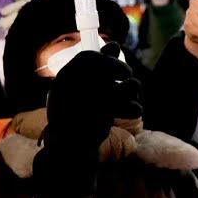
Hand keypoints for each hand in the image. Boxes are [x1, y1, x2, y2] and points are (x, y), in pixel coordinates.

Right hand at [34, 43, 140, 197]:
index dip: (107, 58)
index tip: (116, 65)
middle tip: (128, 79)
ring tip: (130, 99)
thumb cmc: (74, 121)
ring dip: (132, 89)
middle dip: (122, 70)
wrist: (68, 153)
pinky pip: (129, 104)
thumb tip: (114, 45)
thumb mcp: (80, 92)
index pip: (89, 58)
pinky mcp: (106, 119)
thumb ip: (96, 69)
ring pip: (124, 84)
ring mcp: (88, 103)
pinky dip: (133, 107)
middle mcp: (73, 88)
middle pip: (108, 67)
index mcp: (64, 81)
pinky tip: (132, 111)